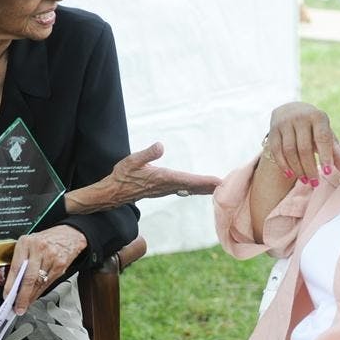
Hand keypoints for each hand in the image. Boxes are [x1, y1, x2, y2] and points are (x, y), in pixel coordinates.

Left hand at [3, 225, 87, 314]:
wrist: (70, 234)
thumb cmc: (47, 239)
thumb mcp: (30, 243)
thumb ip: (21, 260)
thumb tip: (14, 284)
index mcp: (27, 242)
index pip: (16, 267)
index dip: (11, 285)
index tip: (7, 296)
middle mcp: (39, 249)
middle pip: (29, 278)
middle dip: (22, 296)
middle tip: (18, 307)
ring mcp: (51, 257)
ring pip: (39, 283)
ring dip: (31, 297)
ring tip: (25, 304)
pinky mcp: (61, 265)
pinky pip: (48, 283)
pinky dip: (40, 292)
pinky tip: (35, 296)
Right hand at [65, 142, 222, 212]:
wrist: (113, 192)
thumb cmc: (122, 176)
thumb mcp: (132, 161)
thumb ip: (147, 154)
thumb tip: (160, 146)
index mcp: (162, 178)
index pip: (188, 180)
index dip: (204, 181)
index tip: (218, 182)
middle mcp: (166, 186)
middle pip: (192, 187)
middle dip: (209, 186)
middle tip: (226, 186)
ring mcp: (164, 190)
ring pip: (188, 189)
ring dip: (203, 188)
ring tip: (216, 186)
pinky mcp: (161, 190)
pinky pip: (182, 189)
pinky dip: (193, 188)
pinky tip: (198, 188)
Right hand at [264, 102, 339, 182]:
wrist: (291, 111)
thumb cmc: (315, 128)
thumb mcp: (328, 136)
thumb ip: (338, 154)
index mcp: (318, 117)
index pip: (322, 138)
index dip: (325, 156)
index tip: (327, 172)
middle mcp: (300, 117)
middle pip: (304, 148)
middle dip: (309, 168)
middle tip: (315, 183)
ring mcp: (285, 123)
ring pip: (289, 150)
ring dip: (297, 169)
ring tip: (305, 181)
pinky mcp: (273, 130)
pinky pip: (276, 150)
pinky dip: (283, 165)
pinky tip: (290, 175)